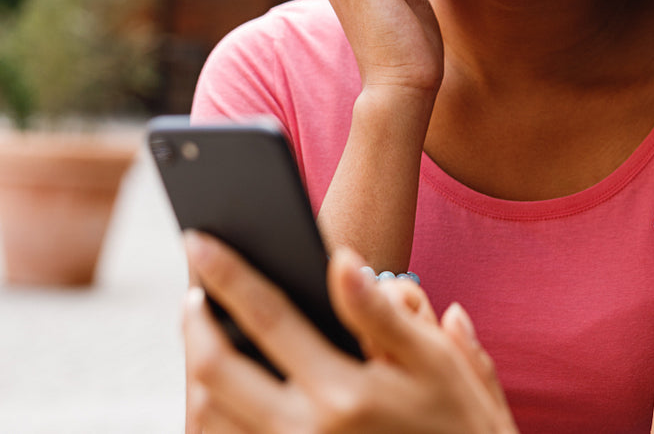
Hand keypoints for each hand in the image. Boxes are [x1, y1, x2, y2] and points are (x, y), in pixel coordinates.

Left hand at [183, 232, 515, 433]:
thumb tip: (340, 259)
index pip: (267, 318)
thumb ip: (382, 313)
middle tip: (194, 294)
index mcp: (345, 393)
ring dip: (197, 371)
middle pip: (215, 370)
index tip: (199, 240)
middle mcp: (307, 433)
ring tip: (205, 338)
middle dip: (194, 323)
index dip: (227, 274)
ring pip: (210, 416)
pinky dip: (215, 414)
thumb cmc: (459, 425)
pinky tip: (225, 390)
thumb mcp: (436, 365)